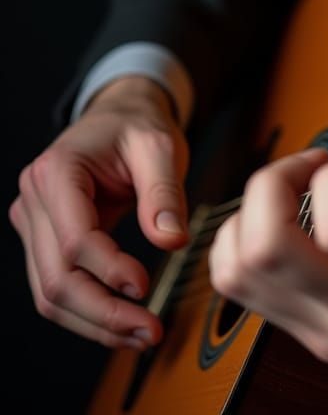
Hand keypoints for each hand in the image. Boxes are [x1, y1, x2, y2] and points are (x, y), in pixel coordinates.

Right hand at [9, 75, 190, 348]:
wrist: (120, 115)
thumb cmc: (138, 126)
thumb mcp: (160, 146)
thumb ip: (164, 192)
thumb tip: (171, 242)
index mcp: (56, 172)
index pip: (75, 239)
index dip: (108, 270)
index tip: (145, 287)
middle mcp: (33, 200)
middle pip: (56, 277)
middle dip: (102, 313)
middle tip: (149, 331)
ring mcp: (33, 223)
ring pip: (50, 293)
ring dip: (95, 323)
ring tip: (142, 335)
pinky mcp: (44, 240)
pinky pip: (58, 286)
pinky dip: (89, 311)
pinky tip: (124, 323)